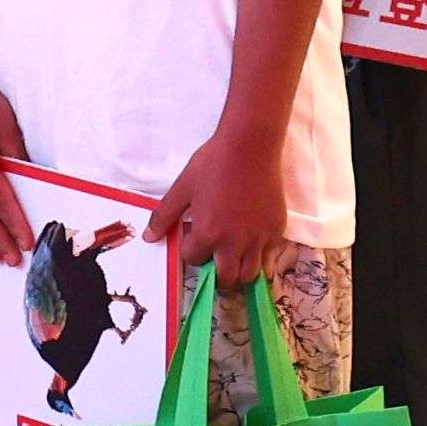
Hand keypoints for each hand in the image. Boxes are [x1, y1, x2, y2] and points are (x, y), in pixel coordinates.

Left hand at [151, 123, 286, 294]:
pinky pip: (269, 253)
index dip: (191, 250)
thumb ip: (164, 216)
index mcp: (208, 234)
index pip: (194, 260)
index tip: (194, 236)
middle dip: (217, 274)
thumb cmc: (212, 164)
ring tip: (234, 254)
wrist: (249, 146)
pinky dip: (259, 252)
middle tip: (215, 259)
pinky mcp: (277, 229)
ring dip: (240, 270)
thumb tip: (149, 237)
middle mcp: (235, 243)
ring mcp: (259, 238)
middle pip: (227, 279)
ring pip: (250, 274)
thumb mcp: (182, 188)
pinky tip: (251, 235)